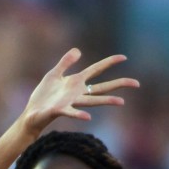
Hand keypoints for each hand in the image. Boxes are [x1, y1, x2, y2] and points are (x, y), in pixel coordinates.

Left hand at [20, 48, 137, 133]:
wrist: (32, 114)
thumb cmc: (43, 96)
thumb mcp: (54, 74)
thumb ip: (65, 63)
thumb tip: (78, 51)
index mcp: (76, 83)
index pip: (96, 70)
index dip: (109, 63)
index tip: (124, 57)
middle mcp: (77, 94)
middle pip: (102, 87)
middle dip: (119, 84)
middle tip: (136, 83)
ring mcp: (70, 103)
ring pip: (92, 101)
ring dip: (107, 101)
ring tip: (121, 102)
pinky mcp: (59, 111)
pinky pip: (71, 113)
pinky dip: (78, 115)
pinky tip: (88, 118)